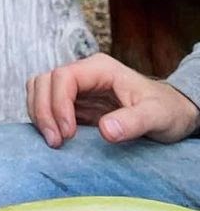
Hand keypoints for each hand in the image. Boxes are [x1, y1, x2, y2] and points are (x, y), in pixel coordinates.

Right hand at [27, 52, 199, 146]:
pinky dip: (43, 117)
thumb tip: (104, 131)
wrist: (172, 113)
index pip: (64, 76)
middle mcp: (83, 73)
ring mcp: (77, 88)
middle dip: (44, 110)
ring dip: (39, 113)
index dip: (59, 104)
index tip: (68, 133)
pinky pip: (47, 103)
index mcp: (99, 68)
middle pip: (45, 81)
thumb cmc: (166, 110)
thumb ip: (132, 122)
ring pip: (40, 89)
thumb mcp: (156, 116)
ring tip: (53, 141)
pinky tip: (53, 136)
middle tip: (55, 142)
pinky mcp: (75, 103)